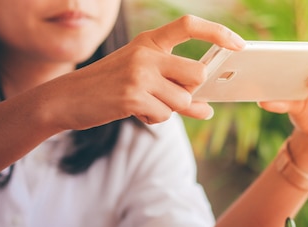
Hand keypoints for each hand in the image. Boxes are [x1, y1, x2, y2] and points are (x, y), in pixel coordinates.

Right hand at [46, 15, 244, 129]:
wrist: (68, 98)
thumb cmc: (110, 87)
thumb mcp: (142, 77)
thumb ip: (174, 86)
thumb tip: (207, 108)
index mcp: (149, 40)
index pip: (189, 25)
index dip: (218, 32)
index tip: (239, 45)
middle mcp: (146, 52)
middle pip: (197, 72)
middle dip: (191, 91)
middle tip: (173, 94)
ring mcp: (139, 74)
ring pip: (183, 100)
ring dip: (169, 109)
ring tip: (146, 103)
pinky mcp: (132, 96)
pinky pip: (164, 115)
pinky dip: (154, 118)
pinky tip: (135, 111)